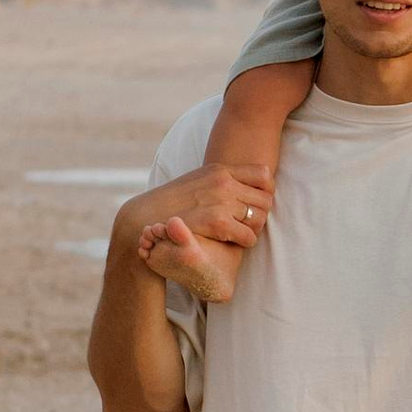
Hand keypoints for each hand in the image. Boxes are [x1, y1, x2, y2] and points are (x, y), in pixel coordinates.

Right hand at [128, 164, 272, 297]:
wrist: (144, 217)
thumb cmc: (171, 202)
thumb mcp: (196, 180)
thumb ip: (218, 179)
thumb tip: (240, 182)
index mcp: (219, 170)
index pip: (264, 174)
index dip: (267, 190)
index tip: (258, 201)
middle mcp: (223, 183)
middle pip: (266, 198)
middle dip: (261, 212)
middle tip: (251, 222)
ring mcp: (221, 202)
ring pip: (260, 217)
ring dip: (255, 228)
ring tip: (244, 232)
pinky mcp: (217, 223)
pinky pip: (248, 235)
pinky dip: (246, 241)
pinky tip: (237, 242)